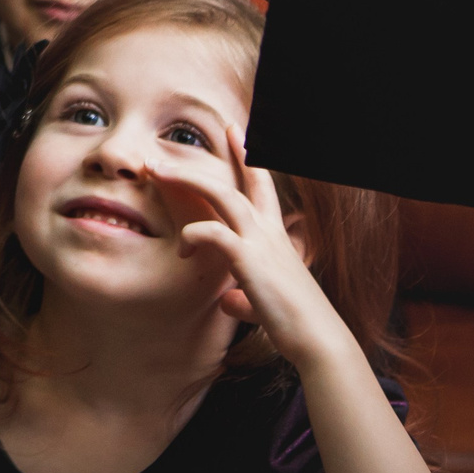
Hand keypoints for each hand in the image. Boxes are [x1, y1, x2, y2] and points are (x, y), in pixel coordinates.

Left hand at [148, 135, 352, 375]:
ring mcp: (261, 243)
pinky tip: (183, 251)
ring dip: (188, 180)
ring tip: (156, 173)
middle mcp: (269, 232)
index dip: (248, 158)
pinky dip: (195, 234)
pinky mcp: (250, 260)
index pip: (261, 186)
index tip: (234, 132)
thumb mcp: (263, 303)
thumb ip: (243, 296)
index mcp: (275, 237)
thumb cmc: (294, 324)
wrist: (317, 340)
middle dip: (199, 165)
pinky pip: (215, 233)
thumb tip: (228, 300)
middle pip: (234, 183)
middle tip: (163, 156)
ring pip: (222, 195)